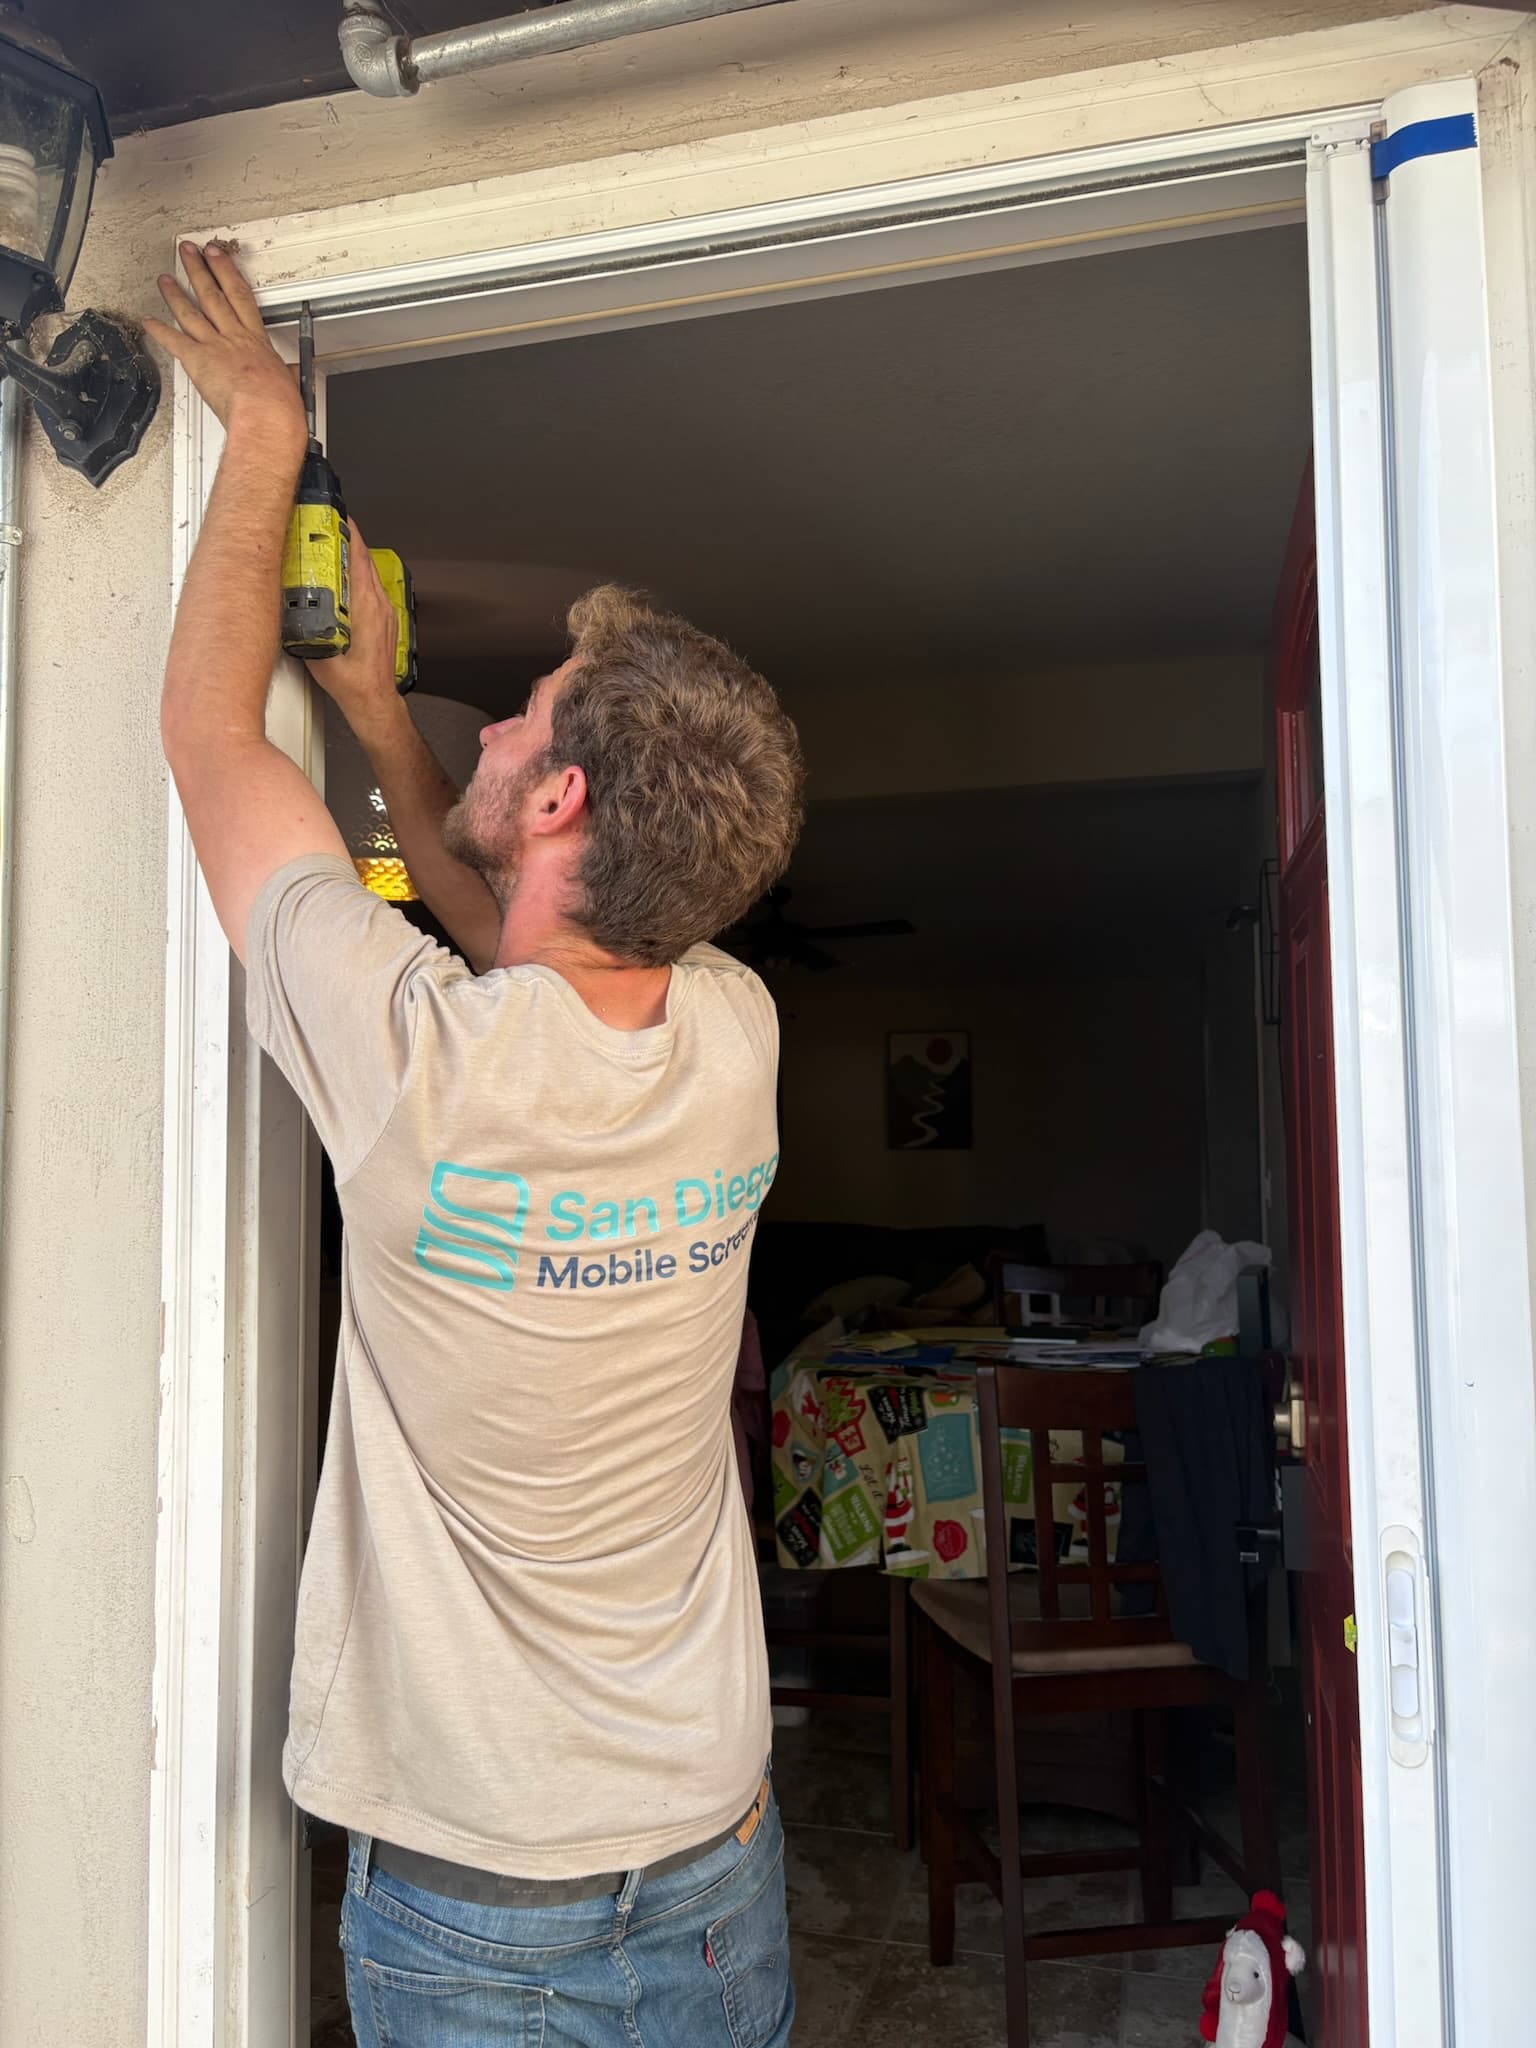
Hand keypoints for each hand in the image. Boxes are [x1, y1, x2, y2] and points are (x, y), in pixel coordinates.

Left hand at [144, 242, 306, 444]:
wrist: (265, 417)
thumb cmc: (280, 407)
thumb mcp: (290, 383)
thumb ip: (284, 373)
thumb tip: (289, 376)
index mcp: (256, 341)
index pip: (240, 296)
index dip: (226, 272)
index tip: (218, 258)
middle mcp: (233, 338)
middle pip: (213, 295)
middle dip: (200, 269)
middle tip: (189, 252)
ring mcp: (214, 347)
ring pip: (191, 313)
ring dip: (175, 293)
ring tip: (165, 280)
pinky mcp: (197, 362)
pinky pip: (173, 342)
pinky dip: (158, 331)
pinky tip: (148, 322)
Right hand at [305, 521, 401, 728]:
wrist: (375, 702)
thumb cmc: (355, 685)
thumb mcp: (320, 655)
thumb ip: (304, 632)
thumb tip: (287, 613)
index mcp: (367, 609)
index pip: (359, 560)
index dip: (349, 534)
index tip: (337, 517)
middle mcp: (379, 606)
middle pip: (364, 561)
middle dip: (347, 539)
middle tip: (329, 524)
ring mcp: (385, 612)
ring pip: (369, 573)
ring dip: (352, 556)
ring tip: (333, 544)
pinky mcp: (384, 620)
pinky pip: (370, 587)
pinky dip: (357, 574)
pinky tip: (343, 576)